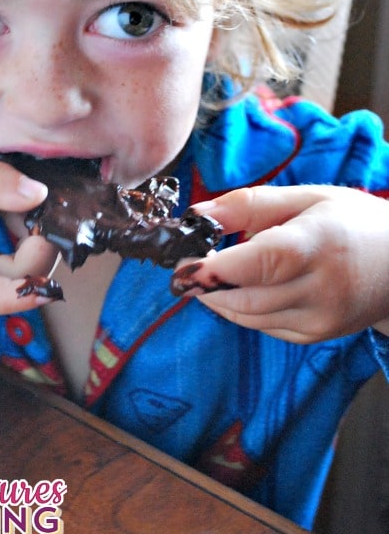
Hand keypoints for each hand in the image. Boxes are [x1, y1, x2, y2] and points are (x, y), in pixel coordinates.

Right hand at [0, 161, 57, 328]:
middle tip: (29, 198)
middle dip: (38, 238)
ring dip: (34, 240)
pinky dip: (27, 244)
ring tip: (11, 206)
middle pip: (22, 282)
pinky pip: (23, 274)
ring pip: (28, 277)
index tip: (49, 248)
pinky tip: (13, 218)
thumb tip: (39, 193)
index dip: (26, 283)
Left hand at [172, 185, 388, 342]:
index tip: (181, 264)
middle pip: (246, 297)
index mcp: (318, 243)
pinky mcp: (318, 335)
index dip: (216, 268)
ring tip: (207, 273)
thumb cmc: (351, 222)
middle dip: (206, 284)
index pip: (261, 262)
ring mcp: (321, 317)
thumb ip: (249, 204)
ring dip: (218, 297)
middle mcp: (322, 287)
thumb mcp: (306, 198)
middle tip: (184, 265)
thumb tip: (198, 214)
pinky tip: (239, 289)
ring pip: (250, 317)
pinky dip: (242, 309)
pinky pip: (264, 327)